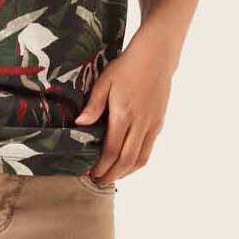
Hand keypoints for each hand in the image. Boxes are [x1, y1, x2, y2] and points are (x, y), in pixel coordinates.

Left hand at [72, 36, 175, 183]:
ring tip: (111, 177)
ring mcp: (152, 125)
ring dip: (125, 172)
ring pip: (140, 159)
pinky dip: (136, 162)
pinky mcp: (159, 124)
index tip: (89, 173)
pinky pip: (148, 151)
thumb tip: (80, 125)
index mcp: (124, 114)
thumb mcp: (105, 81)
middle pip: (126, 160)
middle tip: (98, 182)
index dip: (101, 166)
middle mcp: (141, 123)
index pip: (112, 150)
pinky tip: (126, 164)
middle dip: (111, 175)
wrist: (157, 56)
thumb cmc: (127, 66)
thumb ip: (93, 105)